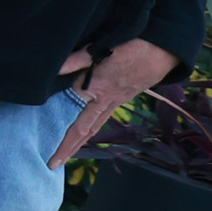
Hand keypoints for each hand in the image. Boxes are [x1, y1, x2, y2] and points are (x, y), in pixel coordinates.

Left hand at [54, 39, 176, 162]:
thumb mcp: (100, 49)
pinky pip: (104, 118)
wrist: (165, 50)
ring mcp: (117, 101)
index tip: (46, 128)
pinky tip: (86, 131)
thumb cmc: (132, 46)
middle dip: (68, 148)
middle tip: (54, 164)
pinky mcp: (124, 98)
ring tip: (67, 154)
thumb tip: (54, 67)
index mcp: (96, 88)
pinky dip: (92, 128)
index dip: (57, 114)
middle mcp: (106, 101)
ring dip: (80, 142)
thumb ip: (76, 60)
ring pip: (95, 127)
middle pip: (83, 130)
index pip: (70, 107)